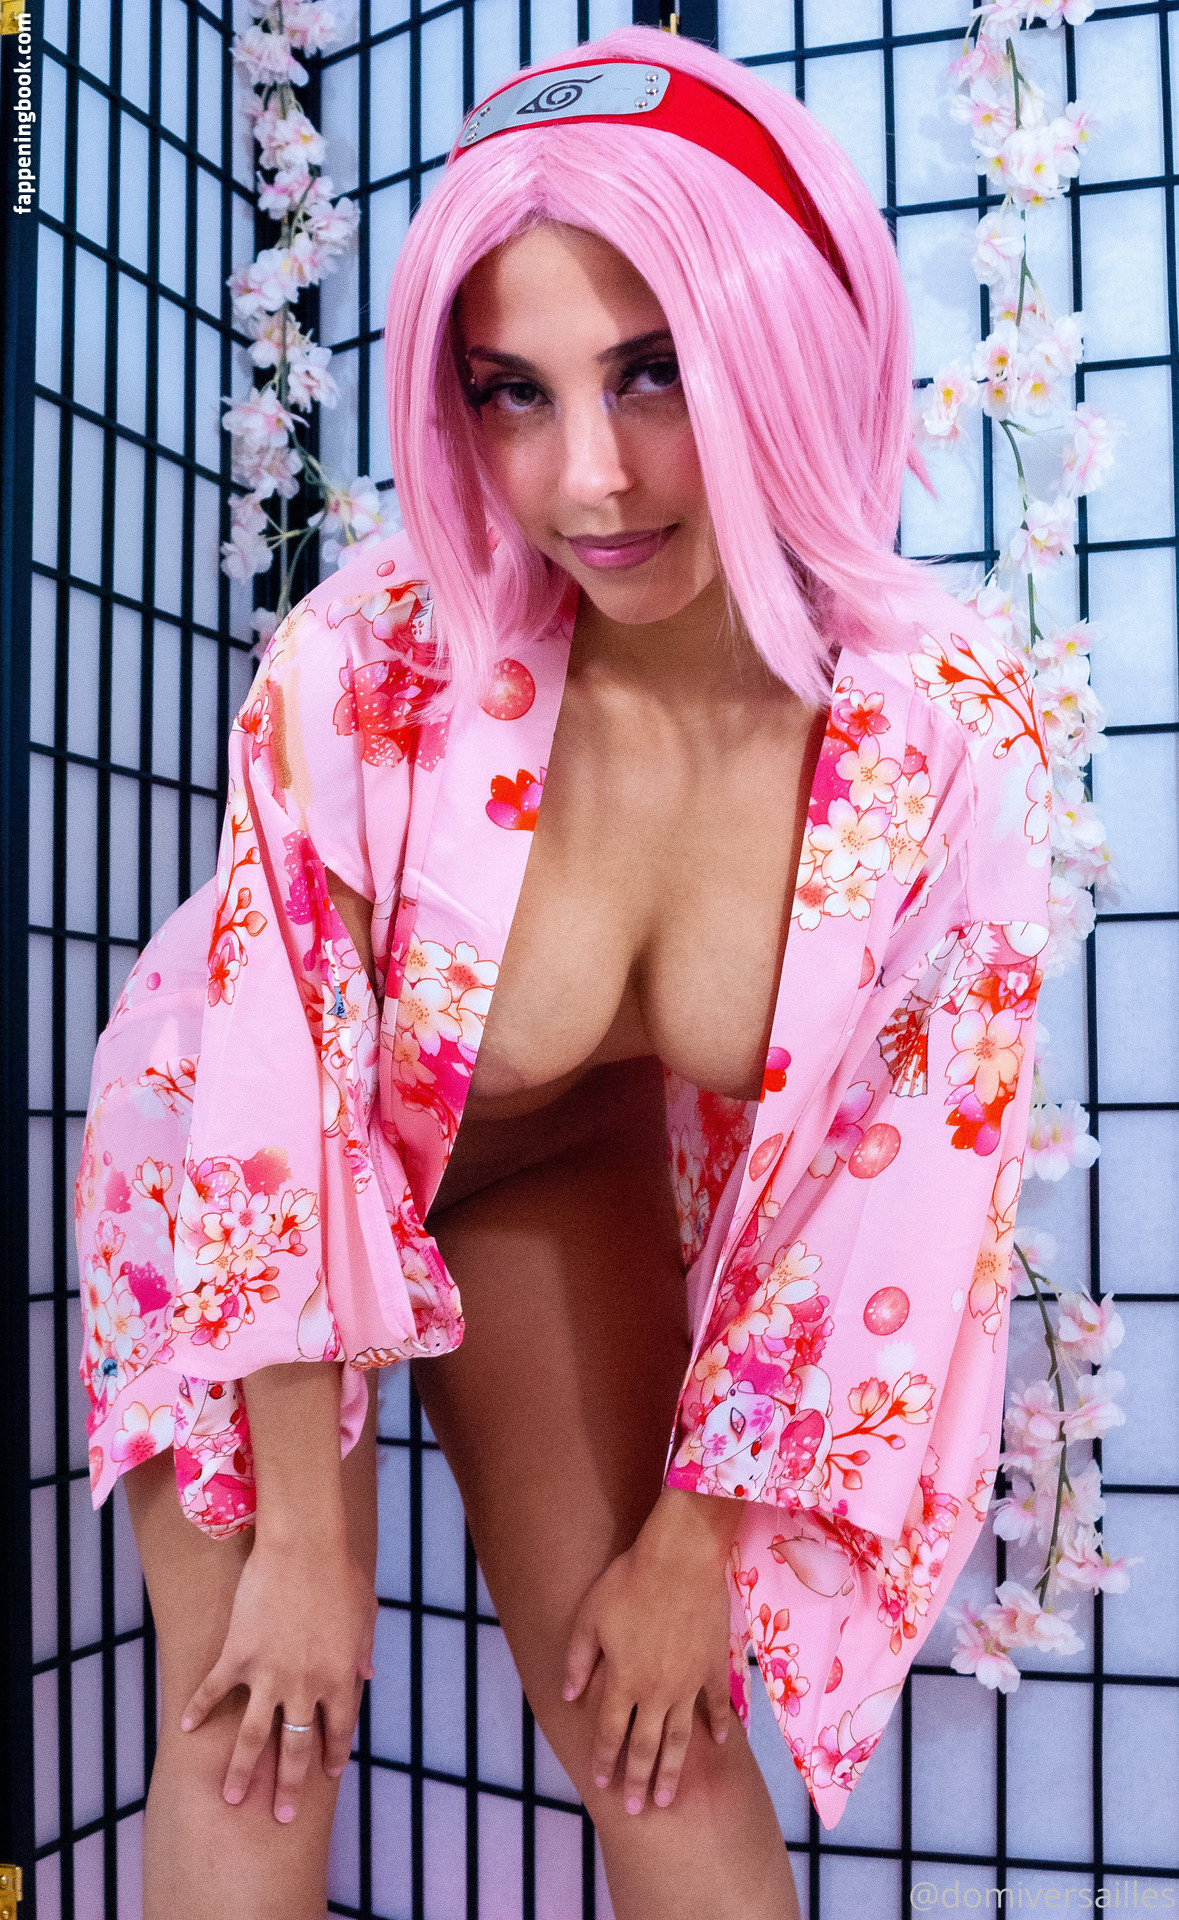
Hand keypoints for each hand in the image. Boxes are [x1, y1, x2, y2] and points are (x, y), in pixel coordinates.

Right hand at [180, 1536, 377, 1823]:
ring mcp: (268, 1675)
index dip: (332, 1754)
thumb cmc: (340, 1574)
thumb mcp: (365, 1614)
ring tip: (232, 1797)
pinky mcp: (237, 1656)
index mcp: (340, 1678)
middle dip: (288, 1786)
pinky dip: (198, 1710)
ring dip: (242, 1771)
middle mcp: (304, 1687)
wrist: (303, 1546)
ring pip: (251, 1737)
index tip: (326, 1774)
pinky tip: (186, 1729)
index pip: (337, 1731)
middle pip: (294, 1748)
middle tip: (282, 1816)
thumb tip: (368, 1676)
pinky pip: (213, 1691)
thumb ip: (364, 1649)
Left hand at [561, 1489, 736, 1814]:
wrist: (680, 1558)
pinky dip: (719, 1727)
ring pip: (680, 1737)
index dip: (605, 1759)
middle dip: (637, 1779)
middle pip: (646, 1746)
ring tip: (668, 1795)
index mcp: (622, 1681)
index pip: (610, 1732)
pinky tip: (719, 1744)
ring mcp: (688, 1683)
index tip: (602, 1784)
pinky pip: (717, 1705)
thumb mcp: (589, 1617)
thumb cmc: (628, 1582)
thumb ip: (578, 1660)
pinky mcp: (714, 1667)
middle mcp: (656, 1692)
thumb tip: (569, 1696)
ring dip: (673, 1769)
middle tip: (636, 1808)